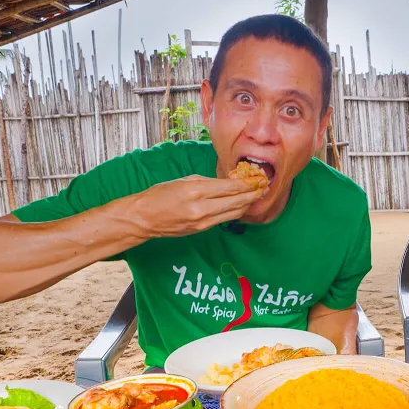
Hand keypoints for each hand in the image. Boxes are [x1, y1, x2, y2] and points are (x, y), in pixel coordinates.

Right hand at [128, 175, 265, 239]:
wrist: (144, 218)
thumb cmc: (160, 195)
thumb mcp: (184, 180)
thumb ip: (208, 182)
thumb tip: (228, 182)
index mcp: (196, 190)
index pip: (230, 187)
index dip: (247, 184)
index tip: (258, 179)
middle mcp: (202, 208)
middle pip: (237, 202)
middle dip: (253, 194)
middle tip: (263, 187)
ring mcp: (203, 222)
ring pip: (234, 213)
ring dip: (247, 204)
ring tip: (256, 196)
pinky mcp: (202, 230)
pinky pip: (224, 219)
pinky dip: (234, 211)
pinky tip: (240, 205)